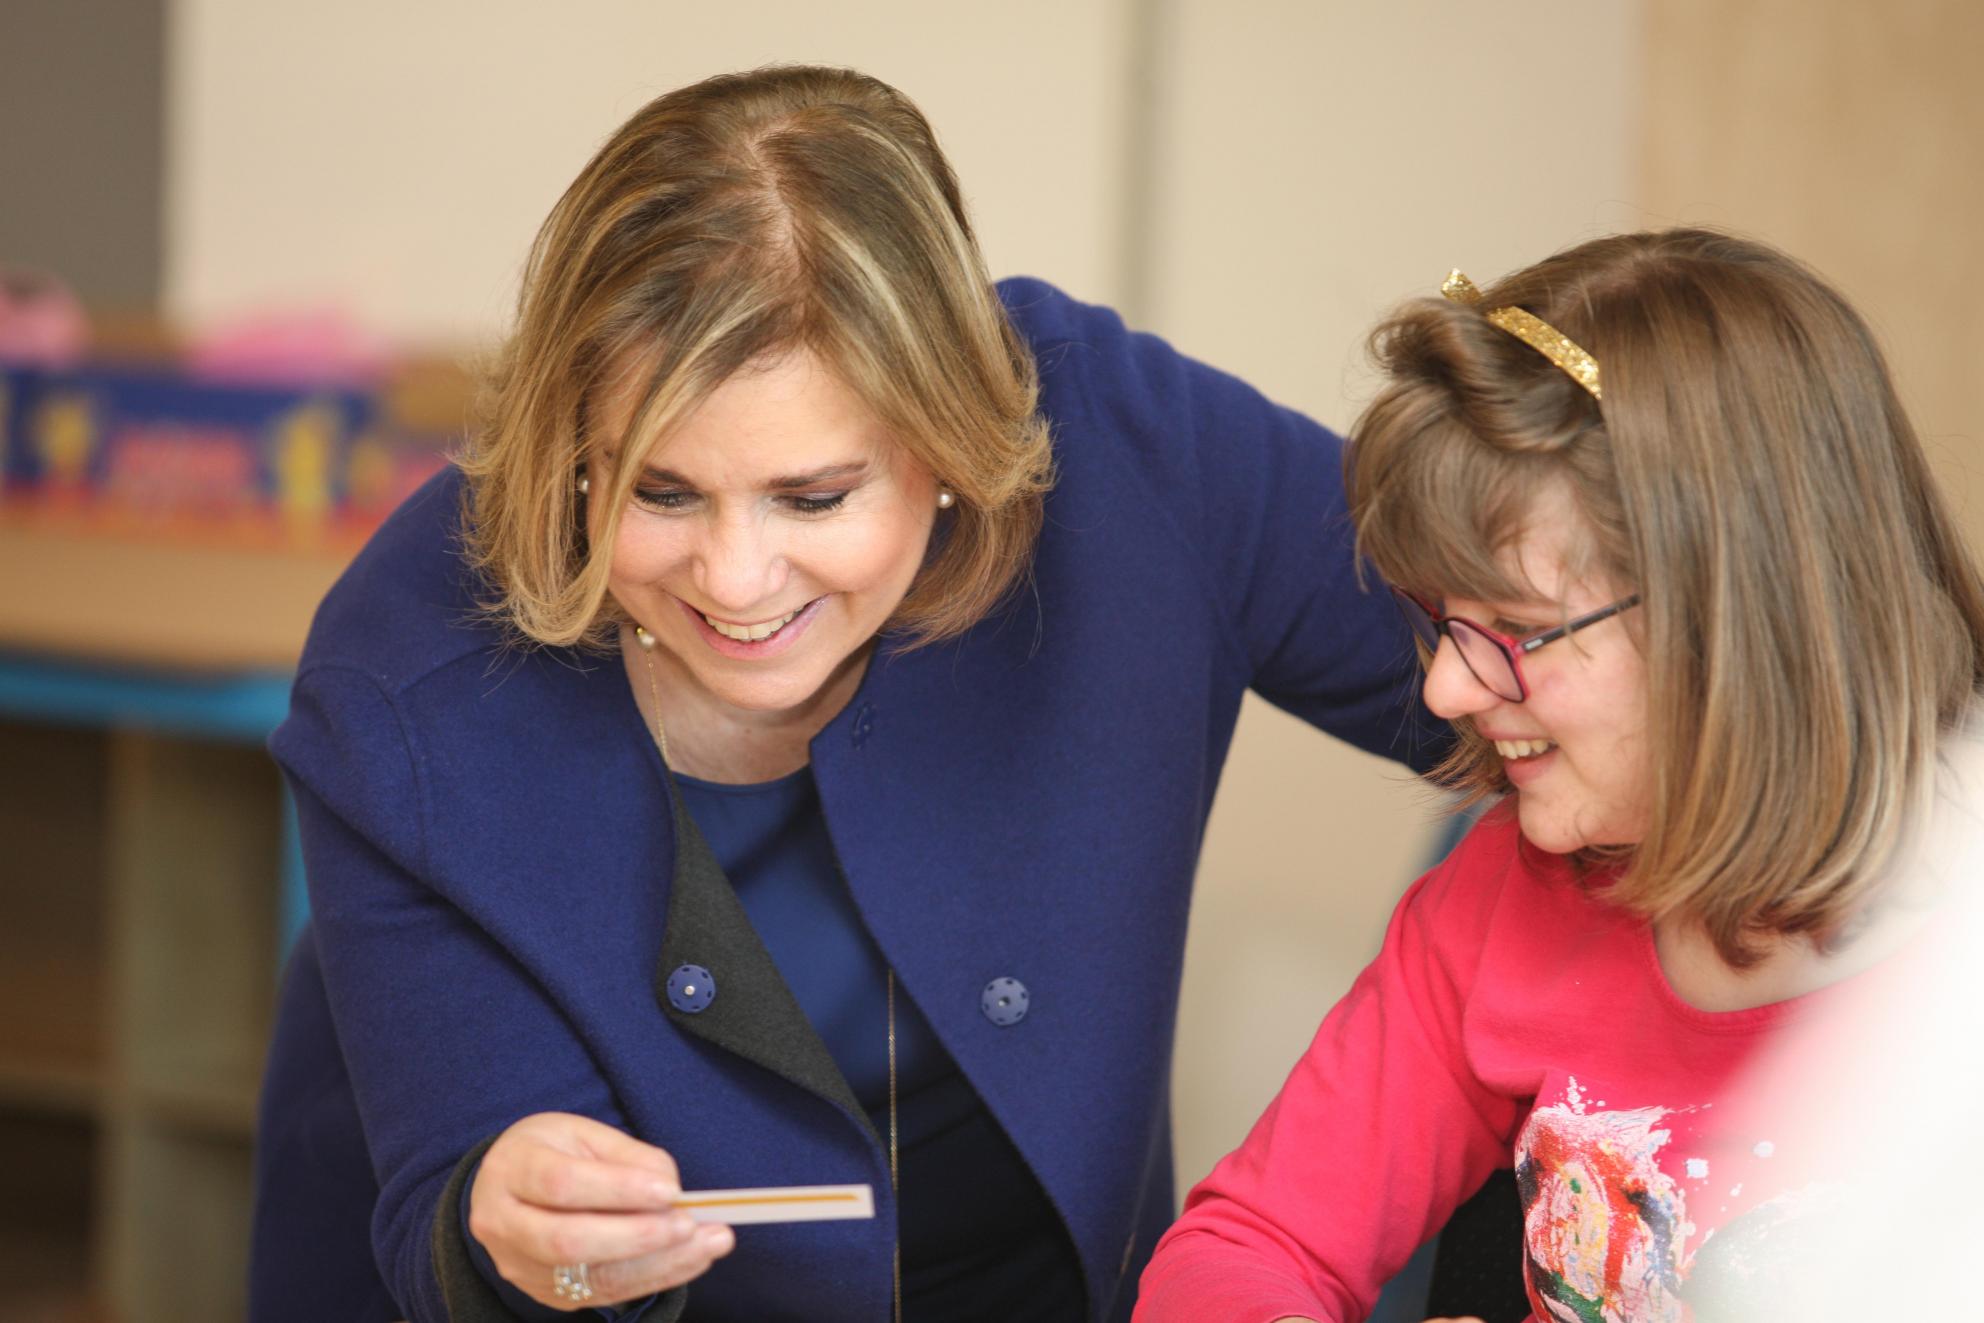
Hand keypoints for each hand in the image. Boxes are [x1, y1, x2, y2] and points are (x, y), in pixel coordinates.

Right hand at [468, 1111, 735, 1308]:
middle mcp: (505, 1225)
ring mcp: (523, 1268)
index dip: (618, 1190)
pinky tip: (693, 1259)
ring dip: (659, 1263)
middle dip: (637, 1236)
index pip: (561, 1184)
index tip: (670, 1190)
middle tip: (690, 1224)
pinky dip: (656, 1277)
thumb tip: (670, 1190)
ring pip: (590, 1277)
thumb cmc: (552, 1151)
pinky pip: (606, 1293)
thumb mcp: (583, 1134)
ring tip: (709, 1243)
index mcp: (511, 1170)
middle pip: (568, 1241)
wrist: (508, 1188)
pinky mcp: (549, 1293)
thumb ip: (627, 1157)